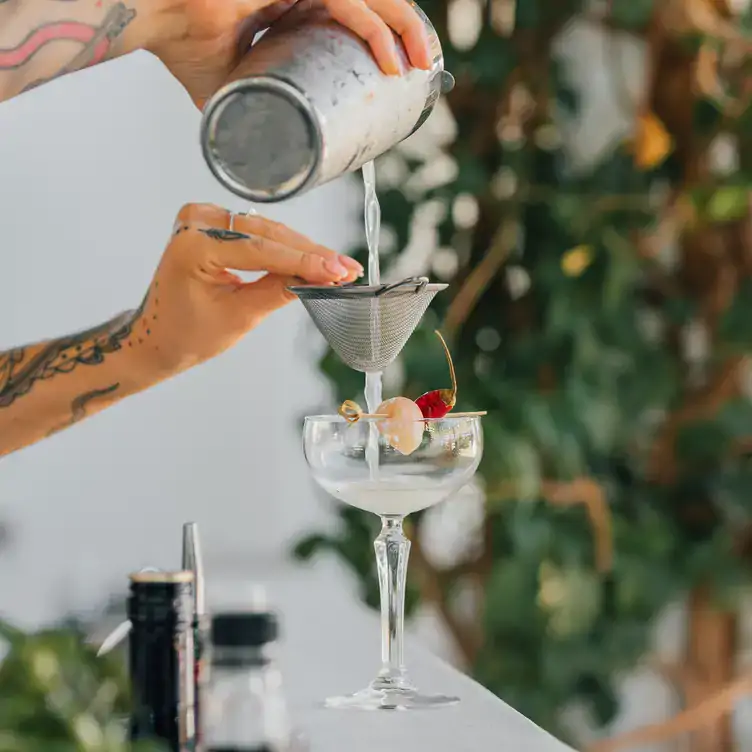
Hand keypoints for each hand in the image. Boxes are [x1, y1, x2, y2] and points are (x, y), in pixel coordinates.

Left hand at [131, 203, 362, 375]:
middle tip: (346, 268)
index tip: (339, 270)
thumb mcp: (239, 317)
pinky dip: (282, 246)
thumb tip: (320, 277)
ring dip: (301, 249)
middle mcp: (195, 223)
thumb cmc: (188, 334)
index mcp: (193, 246)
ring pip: (266, 231)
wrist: (158, 337)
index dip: (305, 261)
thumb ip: (279, 291)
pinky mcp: (210, 222)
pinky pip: (255, 232)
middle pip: (267, 234)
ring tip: (337, 266)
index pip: (261, 249)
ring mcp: (201, 218)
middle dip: (309, 254)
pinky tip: (311, 256)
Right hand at [145, 0, 432, 106]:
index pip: (351, 11)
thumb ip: (249, 109)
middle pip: (369, 1)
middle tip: (421, 68)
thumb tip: (258, 151)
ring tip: (419, 65)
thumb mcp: (231, 88)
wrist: (154, 17)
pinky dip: (374, 29)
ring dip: (403, 28)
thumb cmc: (182, 45)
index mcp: (291, 0)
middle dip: (404, 31)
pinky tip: (391, 61)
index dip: (381, 34)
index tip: (399, 68)